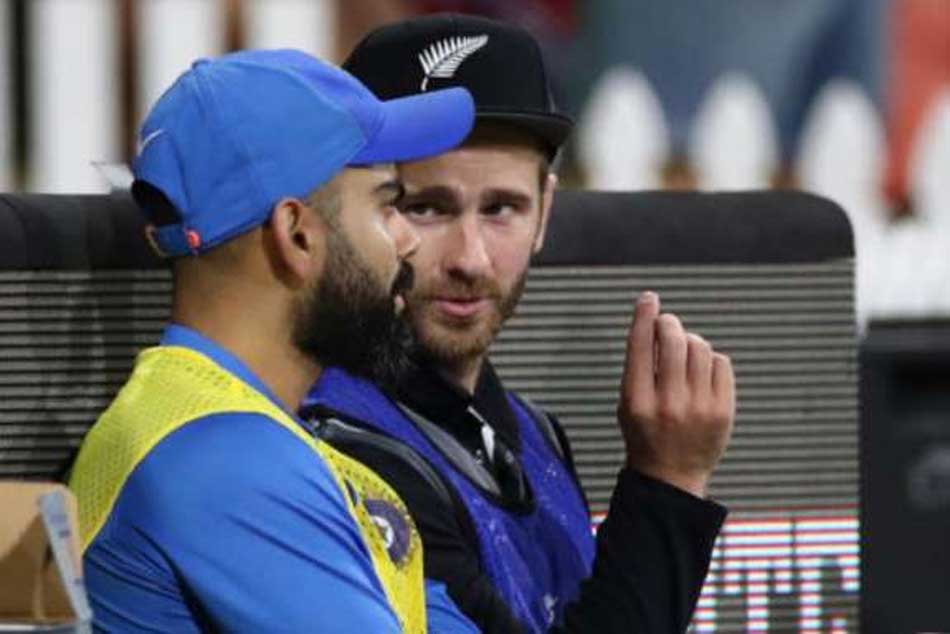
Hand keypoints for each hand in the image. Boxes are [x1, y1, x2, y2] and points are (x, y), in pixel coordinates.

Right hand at [617, 291, 734, 497]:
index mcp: (637, 401)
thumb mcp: (627, 403)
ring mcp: (699, 407)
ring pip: (700, 348)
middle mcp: (668, 403)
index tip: (648, 299)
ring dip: (690, 341)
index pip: (640, 347)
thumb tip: (654, 324)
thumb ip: (638, 367)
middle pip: (673, 341)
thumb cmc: (645, 434)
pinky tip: (701, 372)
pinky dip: (710, 360)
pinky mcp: (723, 411)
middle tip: (666, 325)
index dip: (644, 317)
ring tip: (683, 354)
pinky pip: (721, 363)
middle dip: (669, 324)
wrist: (671, 477)